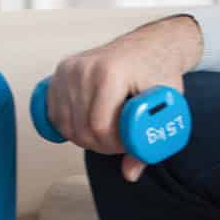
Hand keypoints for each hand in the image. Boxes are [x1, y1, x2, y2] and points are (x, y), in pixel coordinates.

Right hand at [46, 16, 202, 182]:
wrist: (149, 45)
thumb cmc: (158, 72)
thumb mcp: (164, 105)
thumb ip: (148, 143)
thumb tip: (130, 173)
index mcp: (111, 73)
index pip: (99, 127)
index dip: (112, 145)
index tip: (127, 144)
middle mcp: (86, 67)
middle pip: (81, 128)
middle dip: (100, 144)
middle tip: (119, 141)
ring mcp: (70, 67)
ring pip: (66, 124)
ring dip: (85, 136)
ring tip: (107, 130)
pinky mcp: (61, 70)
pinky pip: (54, 112)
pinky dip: (68, 126)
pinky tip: (86, 123)